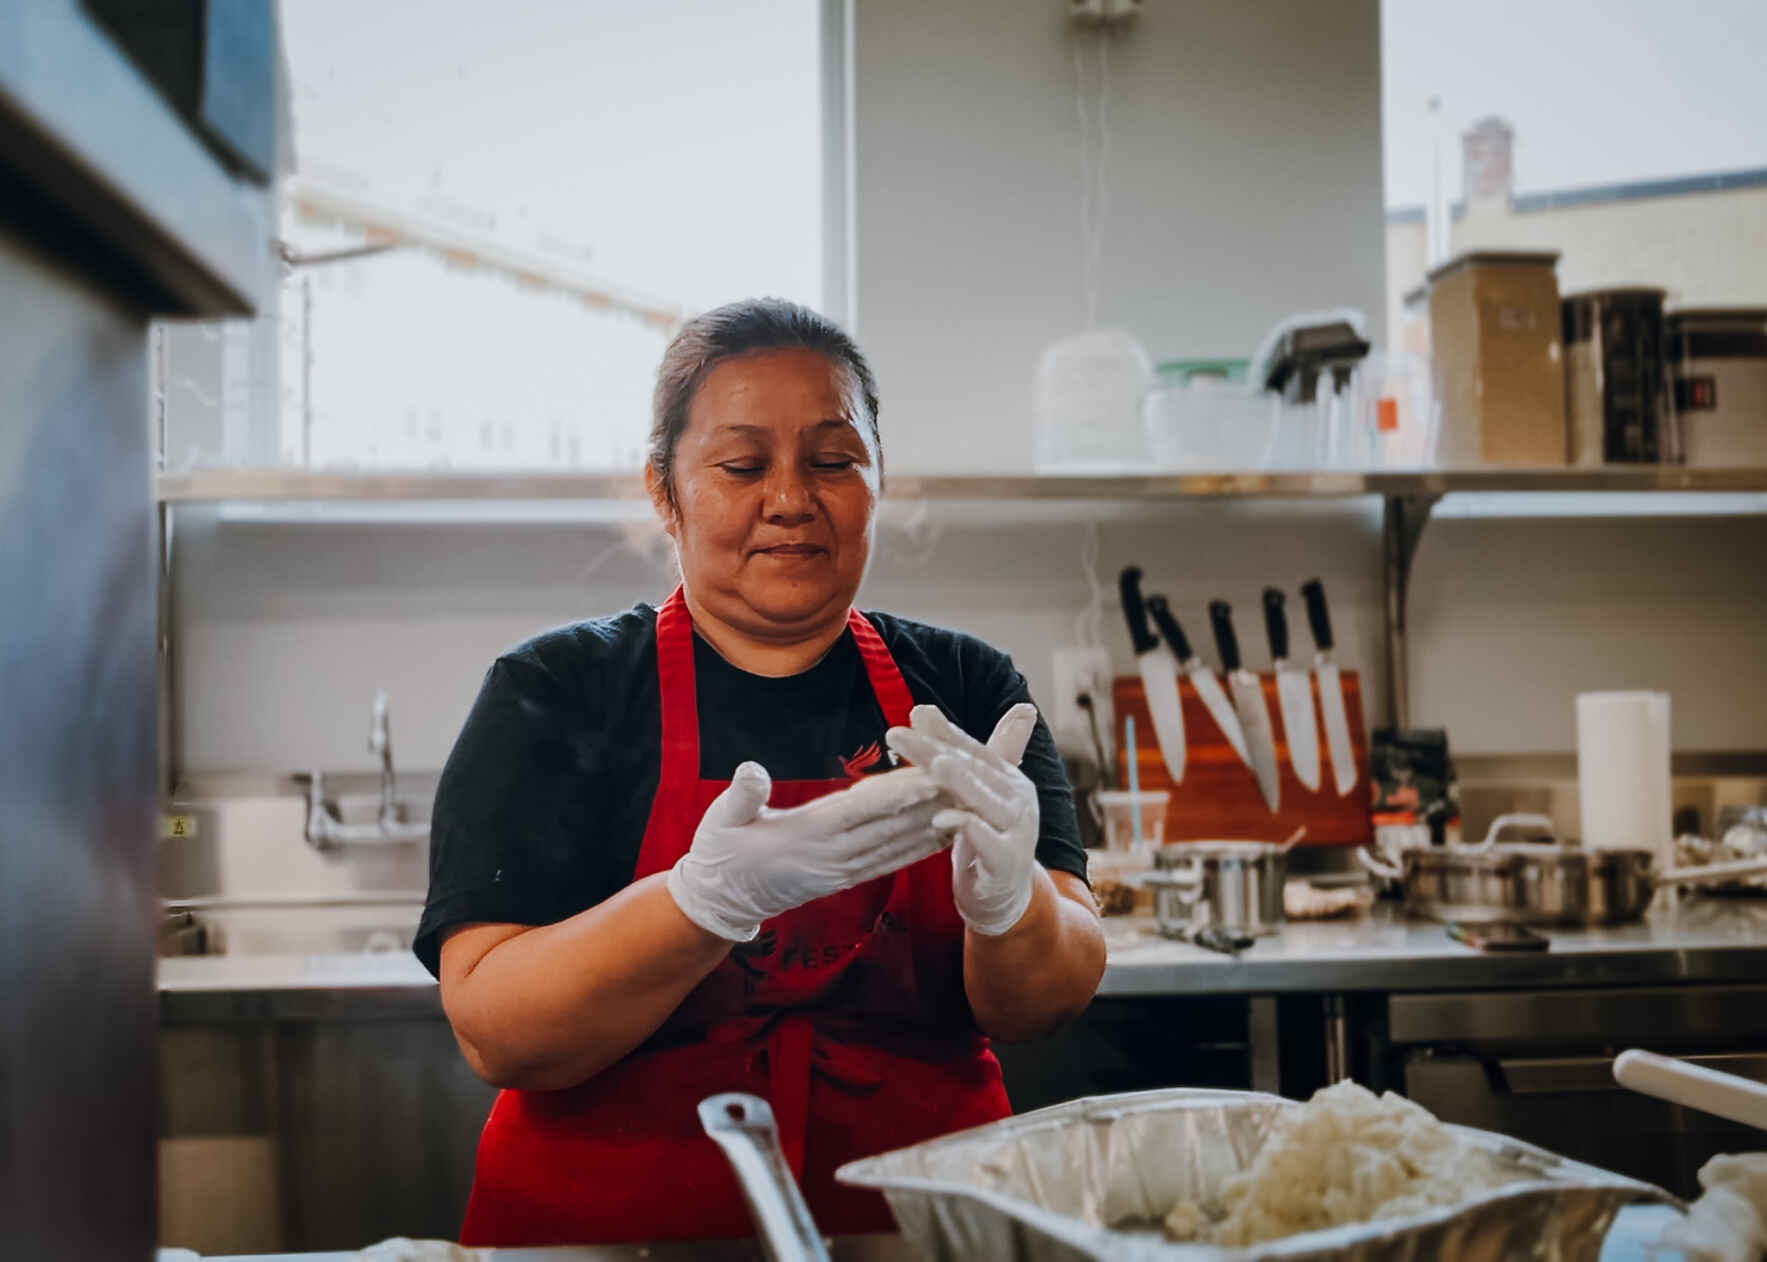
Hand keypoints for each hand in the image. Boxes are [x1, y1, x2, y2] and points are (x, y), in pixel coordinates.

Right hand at [667, 762, 946, 941]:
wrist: (722, 901)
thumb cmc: (720, 852)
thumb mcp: (721, 819)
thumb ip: (741, 796)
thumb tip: (750, 771)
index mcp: (807, 834)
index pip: (861, 810)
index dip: (899, 792)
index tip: (931, 772)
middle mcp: (833, 854)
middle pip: (892, 825)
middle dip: (932, 802)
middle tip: (969, 779)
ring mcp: (843, 869)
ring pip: (898, 843)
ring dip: (935, 823)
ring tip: (970, 801)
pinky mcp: (846, 878)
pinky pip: (891, 860)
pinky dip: (920, 846)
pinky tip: (946, 833)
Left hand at [885, 702, 1040, 936]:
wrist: (1003, 898)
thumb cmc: (986, 839)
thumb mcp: (978, 795)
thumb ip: (975, 755)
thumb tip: (1011, 706)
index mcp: (1008, 779)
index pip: (973, 749)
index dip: (946, 731)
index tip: (917, 713)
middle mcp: (1017, 799)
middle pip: (972, 768)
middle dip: (934, 749)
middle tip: (900, 734)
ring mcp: (1017, 831)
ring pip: (984, 800)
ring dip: (959, 781)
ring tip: (934, 764)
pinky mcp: (1008, 862)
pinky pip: (987, 841)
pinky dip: (966, 828)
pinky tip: (941, 820)